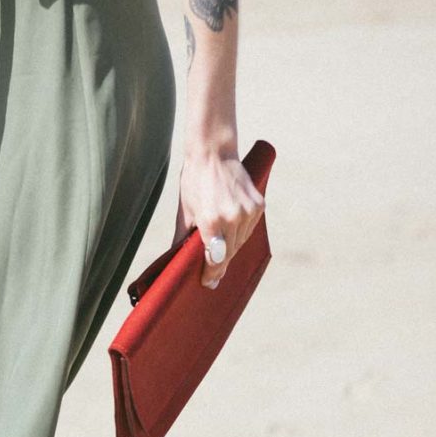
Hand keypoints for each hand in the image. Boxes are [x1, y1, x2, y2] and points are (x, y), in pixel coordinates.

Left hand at [172, 150, 265, 287]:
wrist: (213, 153)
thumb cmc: (194, 182)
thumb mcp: (184, 213)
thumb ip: (182, 239)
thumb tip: (176, 261)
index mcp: (212, 221)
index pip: (215, 259)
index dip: (211, 273)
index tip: (208, 283)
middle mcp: (233, 218)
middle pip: (229, 253)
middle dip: (219, 264)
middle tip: (211, 274)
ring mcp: (249, 212)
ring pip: (241, 243)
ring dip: (231, 249)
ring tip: (220, 252)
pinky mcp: (259, 205)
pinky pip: (249, 229)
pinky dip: (240, 234)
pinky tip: (230, 233)